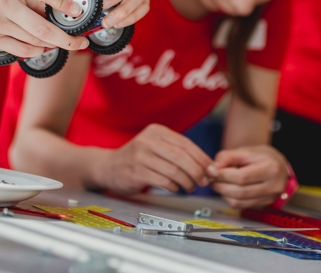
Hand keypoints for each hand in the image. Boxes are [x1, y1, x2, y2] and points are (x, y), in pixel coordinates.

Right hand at [0, 0, 88, 57]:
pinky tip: (42, 48)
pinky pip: (21, 50)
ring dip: (53, 45)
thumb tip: (50, 7)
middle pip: (44, 26)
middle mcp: (4, 3)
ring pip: (35, 40)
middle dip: (67, 38)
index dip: (65, 3)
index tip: (78, 12)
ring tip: (63, 44)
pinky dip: (36, 51)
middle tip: (81, 43)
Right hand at [93, 124, 212, 194]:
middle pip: (181, 156)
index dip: (202, 158)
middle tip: (204, 181)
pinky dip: (174, 187)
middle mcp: (148, 141)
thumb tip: (207, 165)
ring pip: (173, 170)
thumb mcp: (156, 146)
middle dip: (197, 171)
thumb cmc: (138, 158)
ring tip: (190, 187)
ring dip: (187, 181)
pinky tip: (175, 188)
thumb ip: (177, 152)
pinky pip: (163, 181)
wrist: (108, 167)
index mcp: (156, 131)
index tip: (212, 169)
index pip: (185, 143)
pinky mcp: (136, 172)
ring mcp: (140, 156)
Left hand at [209, 145, 288, 208]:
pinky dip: (230, 199)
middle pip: (240, 191)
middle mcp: (273, 186)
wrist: (280, 167)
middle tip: (212, 178)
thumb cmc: (263, 157)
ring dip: (223, 194)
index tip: (212, 171)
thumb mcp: (247, 150)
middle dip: (221, 185)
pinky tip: (228, 190)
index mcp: (271, 168)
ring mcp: (269, 198)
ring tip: (219, 183)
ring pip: (239, 202)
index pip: (242, 177)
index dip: (223, 175)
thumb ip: (228, 157)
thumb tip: (212, 168)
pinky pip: (241, 206)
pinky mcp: (263, 205)